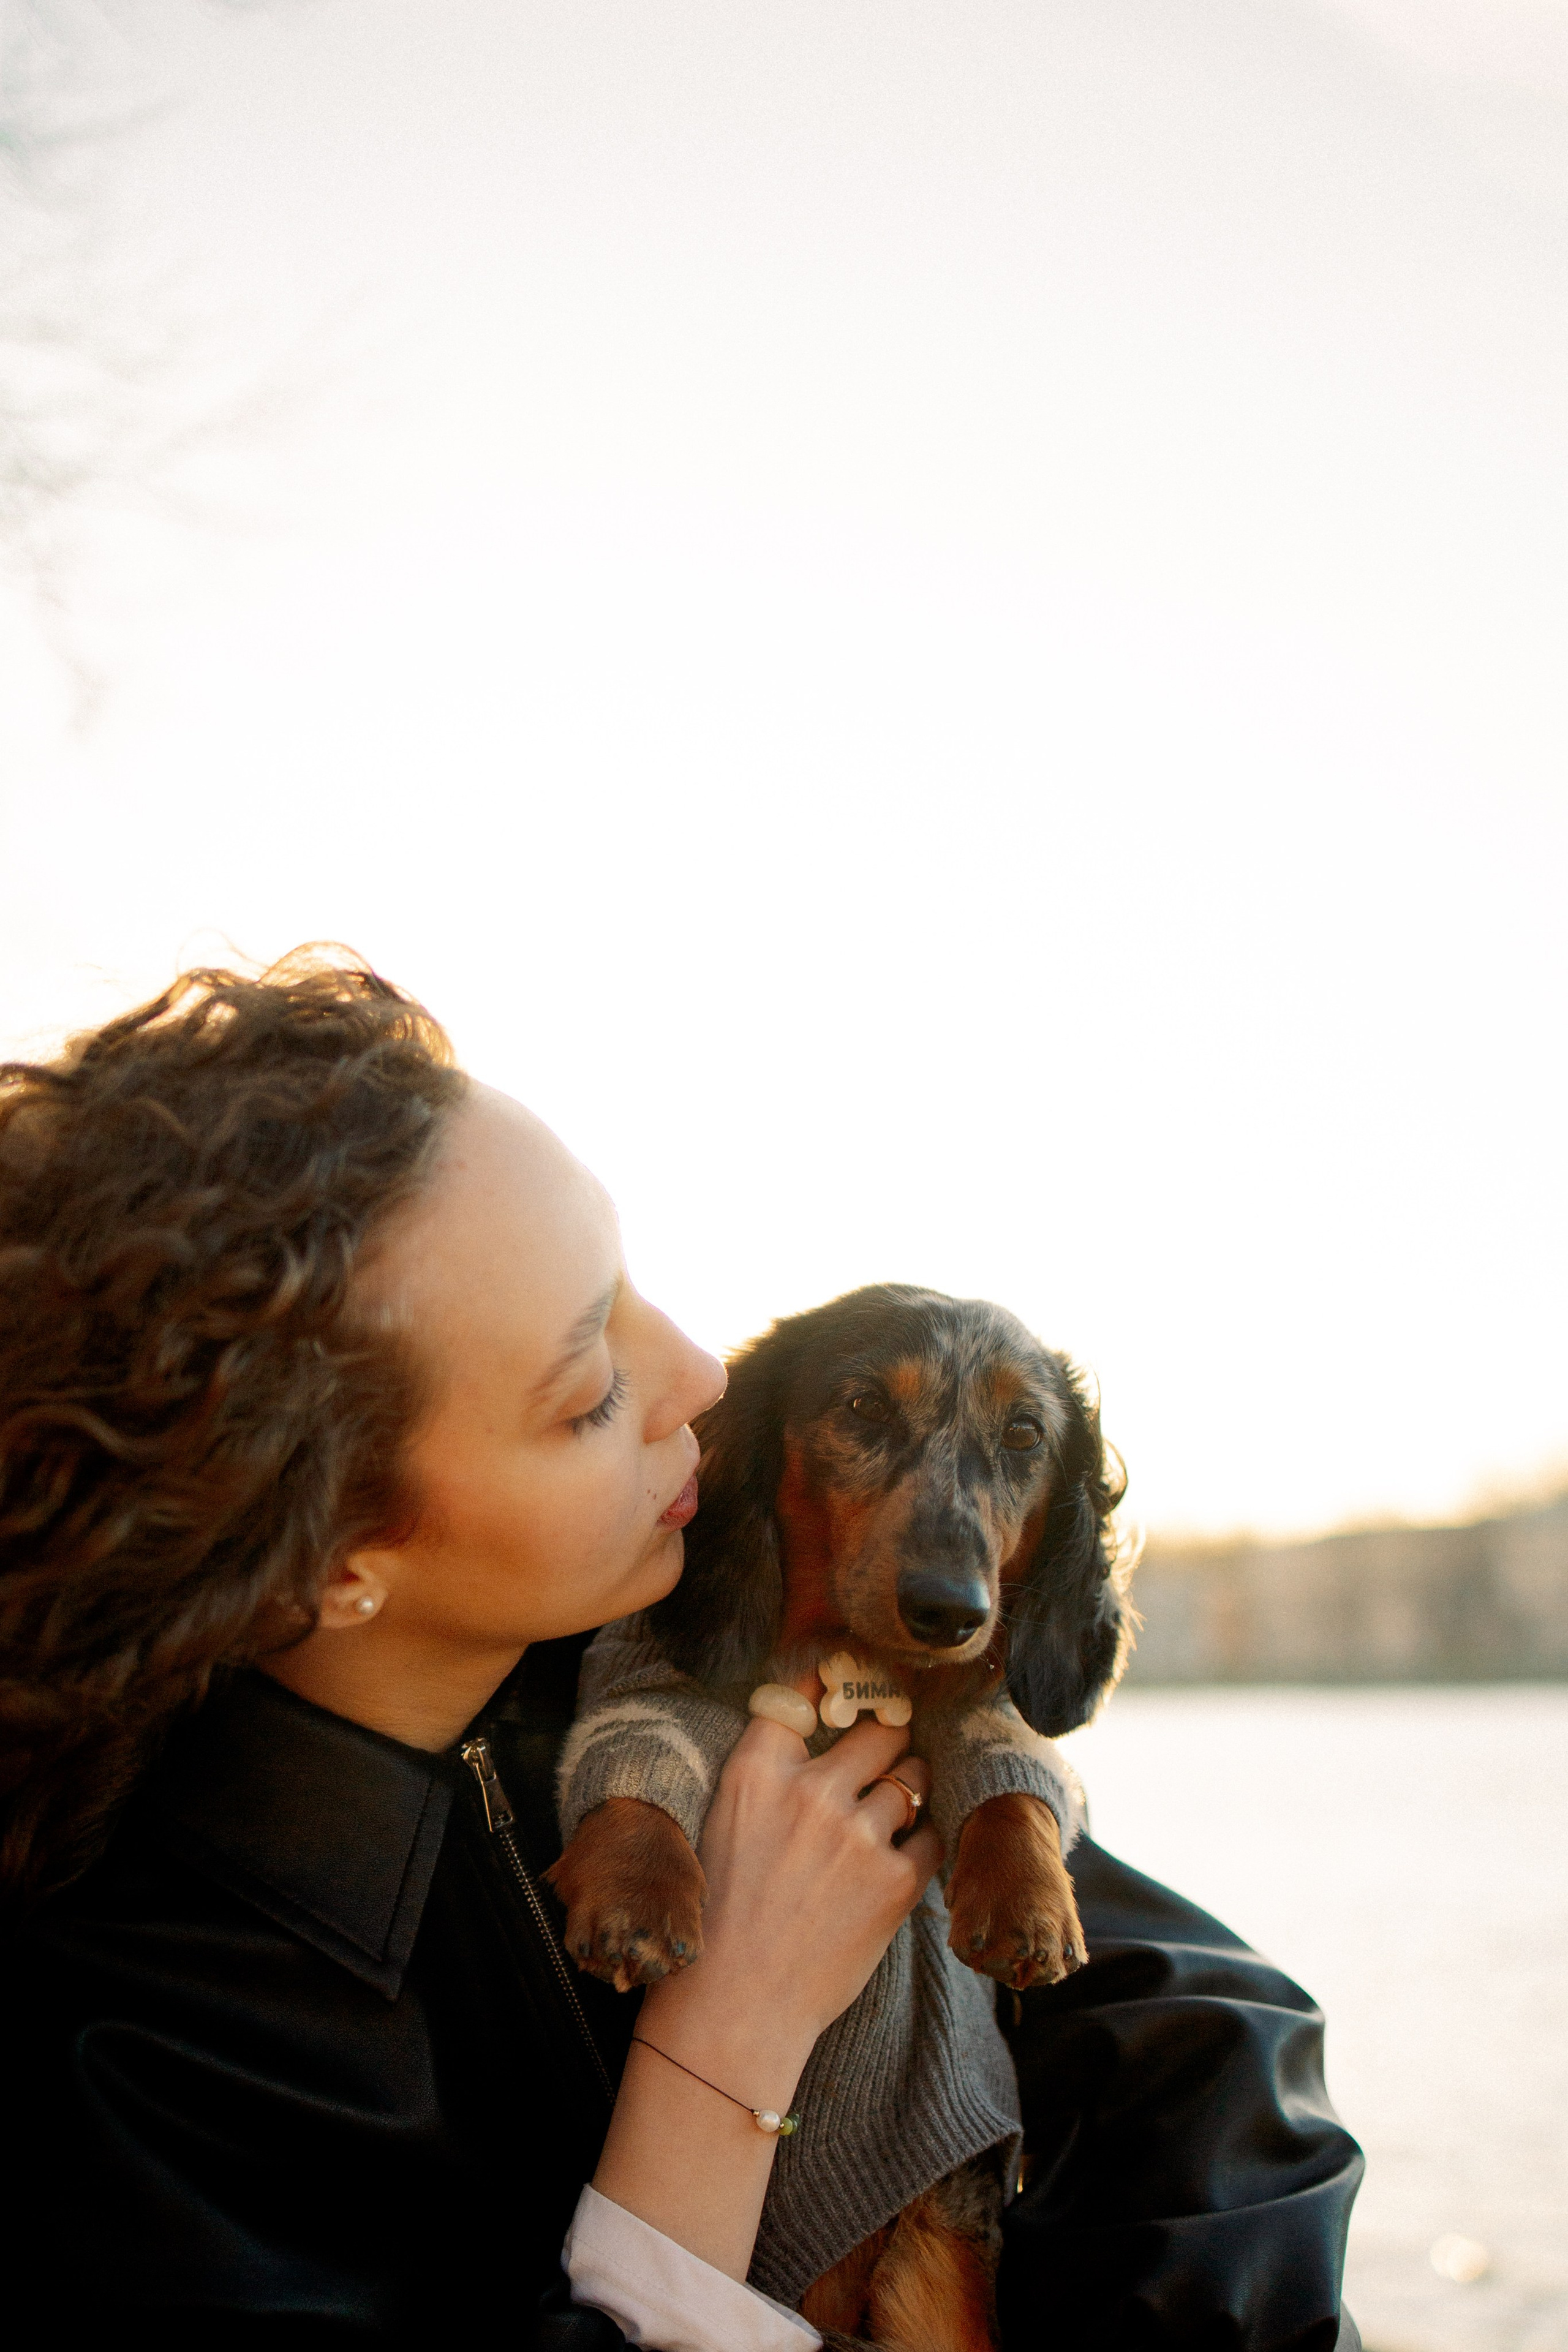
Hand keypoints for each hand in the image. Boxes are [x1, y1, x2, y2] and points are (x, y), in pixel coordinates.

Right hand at [591, 1704, 940, 2278]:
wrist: (734, 2008)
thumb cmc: (722, 1922)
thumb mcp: (726, 1828)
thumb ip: (768, 1781)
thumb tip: (816, 1737)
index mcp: (755, 1775)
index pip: (800, 1696)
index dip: (831, 1680)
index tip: (850, 1675)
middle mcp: (809, 1794)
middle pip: (875, 1729)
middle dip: (890, 1731)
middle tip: (894, 1739)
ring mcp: (855, 1836)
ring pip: (911, 1779)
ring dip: (911, 1783)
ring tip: (903, 1798)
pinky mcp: (894, 1882)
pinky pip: (930, 1836)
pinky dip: (923, 1841)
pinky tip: (905, 1855)